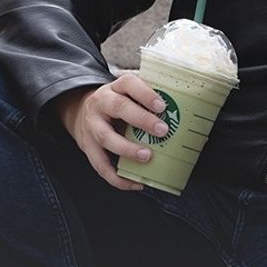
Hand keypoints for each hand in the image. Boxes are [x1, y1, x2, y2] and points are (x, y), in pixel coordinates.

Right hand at [51, 75, 169, 190]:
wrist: (81, 113)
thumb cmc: (116, 104)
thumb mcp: (127, 94)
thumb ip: (147, 99)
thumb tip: (185, 110)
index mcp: (114, 88)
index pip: (128, 83)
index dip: (145, 93)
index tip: (162, 106)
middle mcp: (100, 104)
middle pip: (118, 107)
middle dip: (141, 119)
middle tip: (163, 131)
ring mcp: (92, 126)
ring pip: (106, 137)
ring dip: (128, 149)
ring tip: (147, 156)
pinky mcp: (88, 148)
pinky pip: (101, 165)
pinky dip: (118, 178)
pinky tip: (135, 183)